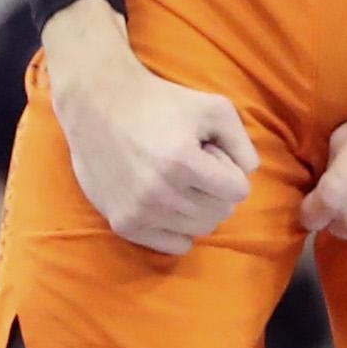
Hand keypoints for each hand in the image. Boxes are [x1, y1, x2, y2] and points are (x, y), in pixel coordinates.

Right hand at [45, 26, 258, 255]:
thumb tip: (249, 174)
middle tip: (193, 166)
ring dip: (198, 207)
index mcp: (183, 162)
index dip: (230, 171)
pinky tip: (167, 202)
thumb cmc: (159, 102)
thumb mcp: (213, 107)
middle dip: (216, 190)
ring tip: (177, 179)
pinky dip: (179, 229)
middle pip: (221, 213)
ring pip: (200, 229)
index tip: (210, 155)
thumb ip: (242, 141)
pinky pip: (174, 246)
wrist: (97, 105)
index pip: (239, 192)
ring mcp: (140, 211)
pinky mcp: (124, 223)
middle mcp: (161, 192)